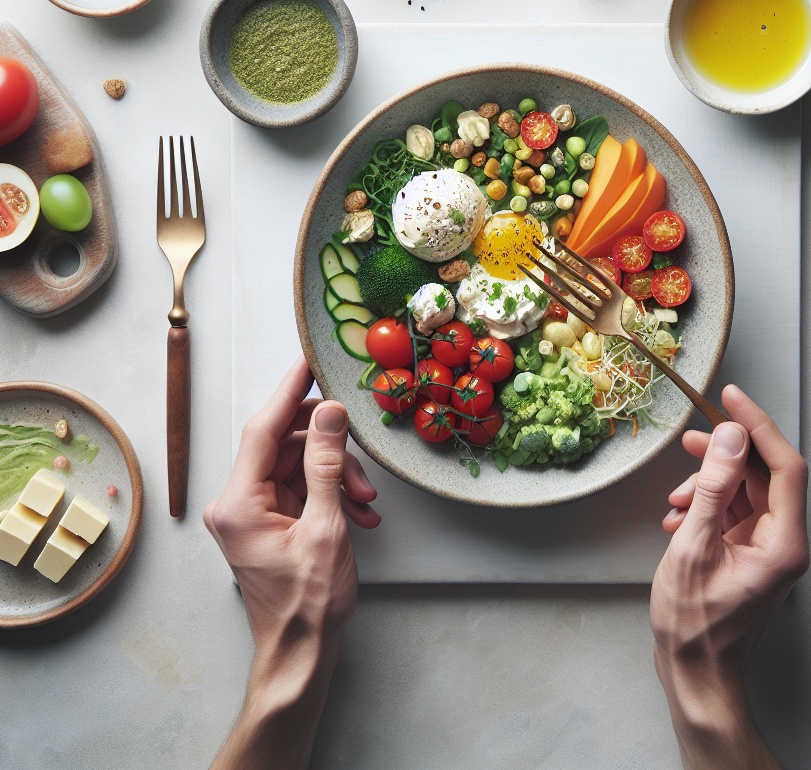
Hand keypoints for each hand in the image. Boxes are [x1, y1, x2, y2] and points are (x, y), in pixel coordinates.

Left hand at [204, 357, 379, 769]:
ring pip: (298, 465)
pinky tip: (359, 512)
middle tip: (363, 456)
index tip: (308, 361)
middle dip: (329, 448)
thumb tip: (329, 413)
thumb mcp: (326, 527)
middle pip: (284, 445)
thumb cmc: (308, 604)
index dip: (289, 391)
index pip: (263, 428)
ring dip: (337, 475)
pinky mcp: (269, 522)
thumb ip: (326, 464)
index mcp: (237, 503)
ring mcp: (252, 513)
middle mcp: (237, 503)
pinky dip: (332, 494)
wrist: (301, 654)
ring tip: (367, 500)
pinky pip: (302, 488)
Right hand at [650, 385, 808, 769]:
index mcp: (785, 542)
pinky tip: (678, 520)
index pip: (785, 466)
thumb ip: (712, 488)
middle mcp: (785, 542)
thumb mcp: (694, 546)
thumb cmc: (694, 624)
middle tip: (691, 439)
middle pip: (763, 476)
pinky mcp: (749, 555)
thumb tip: (728, 437)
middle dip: (724, 455)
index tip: (731, 397)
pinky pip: (733, 514)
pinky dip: (705, 508)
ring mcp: (768, 550)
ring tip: (675, 500)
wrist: (695, 675)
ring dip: (708, 485)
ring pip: (744, 493)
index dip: (758, 426)